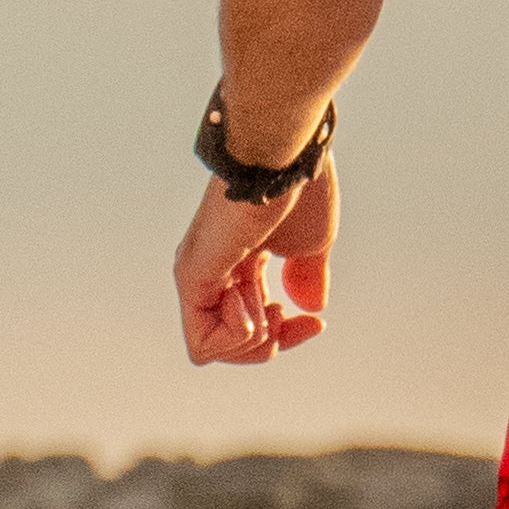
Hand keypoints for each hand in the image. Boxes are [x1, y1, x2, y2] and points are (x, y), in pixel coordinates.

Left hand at [174, 163, 338, 364]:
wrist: (286, 159)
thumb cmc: (300, 190)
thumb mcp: (311, 245)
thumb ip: (306, 277)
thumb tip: (309, 309)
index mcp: (240, 264)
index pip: (253, 324)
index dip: (288, 337)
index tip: (317, 324)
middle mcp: (213, 272)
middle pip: (231, 344)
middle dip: (269, 343)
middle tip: (281, 310)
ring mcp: (197, 274)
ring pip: (211, 350)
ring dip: (253, 337)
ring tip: (263, 297)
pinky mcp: (191, 275)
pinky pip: (202, 343)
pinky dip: (236, 335)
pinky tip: (250, 298)